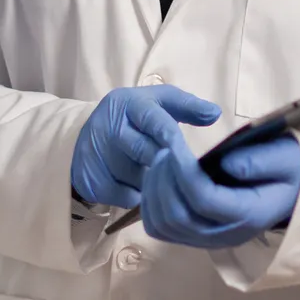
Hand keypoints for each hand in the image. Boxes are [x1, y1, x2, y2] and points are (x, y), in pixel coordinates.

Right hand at [70, 85, 221, 207]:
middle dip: (165, 163)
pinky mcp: (94, 180)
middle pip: (146, 151)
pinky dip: (141, 197)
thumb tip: (215, 113)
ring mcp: (98, 155)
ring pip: (139, 177)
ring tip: (159, 176)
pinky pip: (128, 196)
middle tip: (180, 170)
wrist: (84, 139)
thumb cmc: (134, 119)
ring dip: (155, 182)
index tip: (186, 151)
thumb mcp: (157, 103)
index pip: (154, 119)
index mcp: (128, 103)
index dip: (172, 136)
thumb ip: (186, 106)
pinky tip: (141, 188)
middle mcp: (109, 126)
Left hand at [140, 134, 299, 249]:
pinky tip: (158, 178)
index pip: (204, 200)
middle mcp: (224, 235)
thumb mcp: (287, 158)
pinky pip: (160, 228)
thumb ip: (260, 161)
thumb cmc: (289, 171)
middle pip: (178, 216)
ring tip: (162, 159)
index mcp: (248, 215)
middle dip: (164, 179)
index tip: (175, 143)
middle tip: (167, 147)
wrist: (291, 192)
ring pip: (164, 225)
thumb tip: (226, 163)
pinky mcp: (194, 237)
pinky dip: (150, 203)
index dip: (183, 171)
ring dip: (154, 190)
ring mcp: (207, 240)